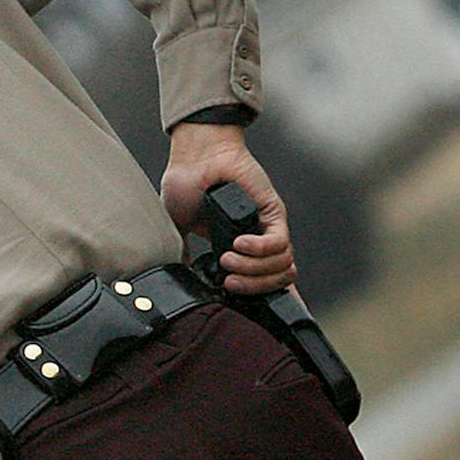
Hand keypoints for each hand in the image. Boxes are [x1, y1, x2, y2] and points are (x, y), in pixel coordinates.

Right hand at [161, 122, 296, 294]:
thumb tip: (178, 276)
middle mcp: (258, 240)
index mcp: (239, 248)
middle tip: (228, 281)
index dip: (259, 295)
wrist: (195, 157)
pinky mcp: (272, 212)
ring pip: (281, 265)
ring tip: (227, 259)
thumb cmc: (187, 183)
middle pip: (276, 280)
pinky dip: (258, 250)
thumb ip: (181, 252)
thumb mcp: (178, 227)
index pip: (262, 280)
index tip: (239, 302)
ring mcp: (267, 227)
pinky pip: (278, 244)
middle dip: (251, 287)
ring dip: (252, 269)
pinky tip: (237, 244)